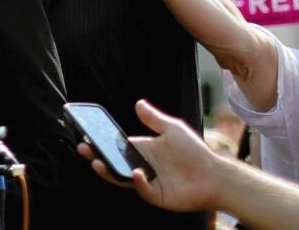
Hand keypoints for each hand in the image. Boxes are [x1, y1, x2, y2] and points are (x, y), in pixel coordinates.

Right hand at [77, 99, 223, 211]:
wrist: (214, 175)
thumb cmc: (195, 151)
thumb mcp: (172, 129)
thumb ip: (154, 118)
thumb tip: (138, 103)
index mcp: (143, 150)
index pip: (117, 146)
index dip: (102, 142)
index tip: (87, 135)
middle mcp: (142, 166)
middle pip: (114, 162)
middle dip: (97, 156)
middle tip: (83, 148)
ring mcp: (148, 182)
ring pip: (121, 178)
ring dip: (108, 171)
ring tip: (97, 162)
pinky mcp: (157, 195)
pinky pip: (142, 189)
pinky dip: (137, 182)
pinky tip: (136, 173)